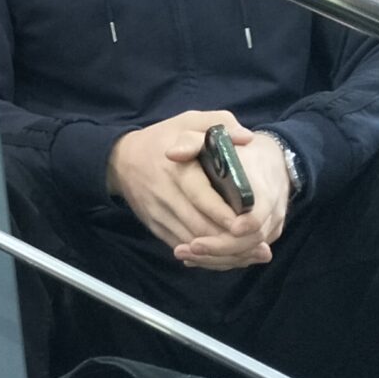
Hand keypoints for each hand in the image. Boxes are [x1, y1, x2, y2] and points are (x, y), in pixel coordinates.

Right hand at [105, 112, 286, 270]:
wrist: (120, 161)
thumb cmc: (161, 139)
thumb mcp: (188, 121)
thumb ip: (219, 123)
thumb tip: (246, 138)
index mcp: (176, 168)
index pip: (200, 196)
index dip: (223, 214)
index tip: (246, 223)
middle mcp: (165, 195)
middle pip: (198, 226)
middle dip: (229, 240)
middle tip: (258, 246)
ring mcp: (159, 214)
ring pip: (192, 242)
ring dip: (220, 252)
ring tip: (250, 254)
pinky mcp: (156, 227)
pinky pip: (182, 246)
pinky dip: (205, 256)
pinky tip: (228, 256)